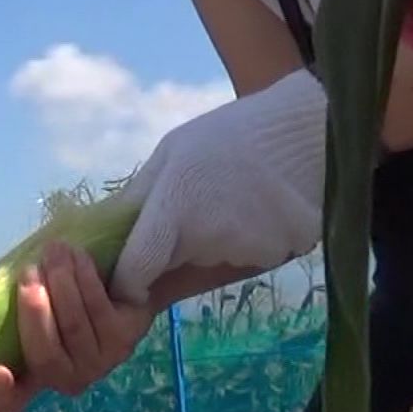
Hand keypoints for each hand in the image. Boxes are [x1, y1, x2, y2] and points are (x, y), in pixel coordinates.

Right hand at [0, 240, 153, 411]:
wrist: (117, 285)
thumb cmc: (59, 296)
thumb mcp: (27, 306)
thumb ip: (6, 313)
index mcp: (31, 378)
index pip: (6, 406)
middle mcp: (66, 380)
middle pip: (46, 356)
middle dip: (35, 311)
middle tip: (28, 272)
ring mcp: (100, 363)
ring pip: (75, 327)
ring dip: (62, 284)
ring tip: (54, 251)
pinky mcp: (126, 339)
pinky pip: (100, 309)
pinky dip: (85, 278)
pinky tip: (78, 257)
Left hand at [108, 69, 326, 306]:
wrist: (311, 129)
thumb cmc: (230, 137)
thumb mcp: (171, 154)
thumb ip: (137, 199)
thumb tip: (101, 236)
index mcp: (173, 209)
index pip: (136, 272)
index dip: (128, 282)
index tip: (130, 277)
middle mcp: (208, 239)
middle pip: (174, 267)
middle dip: (172, 254)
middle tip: (194, 210)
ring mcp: (247, 250)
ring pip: (213, 263)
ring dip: (214, 244)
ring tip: (234, 199)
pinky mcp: (281, 256)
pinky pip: (249, 258)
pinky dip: (250, 242)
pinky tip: (262, 209)